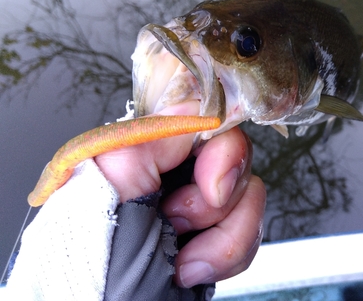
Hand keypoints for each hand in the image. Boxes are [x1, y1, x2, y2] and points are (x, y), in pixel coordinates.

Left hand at [94, 101, 265, 287]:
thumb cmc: (94, 256)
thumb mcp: (112, 179)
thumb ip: (150, 133)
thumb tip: (193, 110)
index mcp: (150, 150)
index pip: (210, 121)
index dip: (223, 151)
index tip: (211, 185)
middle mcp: (179, 173)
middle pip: (238, 159)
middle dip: (215, 202)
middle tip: (176, 222)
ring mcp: (200, 206)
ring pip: (252, 196)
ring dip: (224, 236)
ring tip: (181, 257)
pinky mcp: (217, 235)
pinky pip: (252, 231)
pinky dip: (228, 256)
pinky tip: (190, 269)